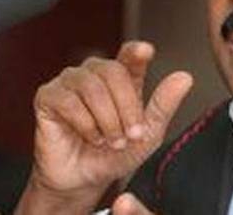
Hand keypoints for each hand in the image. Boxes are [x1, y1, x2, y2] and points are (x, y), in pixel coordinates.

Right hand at [17, 41, 192, 212]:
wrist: (85, 180)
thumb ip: (164, 105)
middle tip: (130, 135)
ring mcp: (70, 82)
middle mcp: (95, 73)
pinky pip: (67, 100)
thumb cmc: (116, 154)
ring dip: (106, 119)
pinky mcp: (47, 96)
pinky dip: (84, 124)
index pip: (129, 54)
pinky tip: (90, 137)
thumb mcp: (148, 134)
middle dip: (126, 107)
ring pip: (91, 87)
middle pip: (113, 72)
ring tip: (110, 141)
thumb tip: (185, 77)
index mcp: (123, 77)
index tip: (146, 51)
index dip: (136, 51)